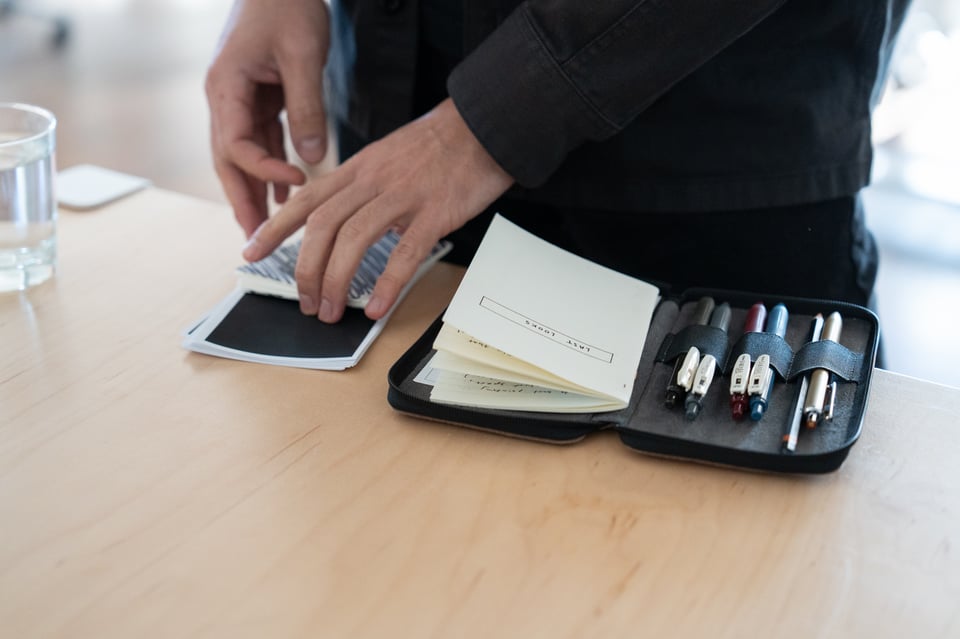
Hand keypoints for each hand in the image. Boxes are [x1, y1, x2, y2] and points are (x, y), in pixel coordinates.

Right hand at [205, 0, 329, 236]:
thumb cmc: (288, 5)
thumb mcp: (303, 55)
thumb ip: (307, 107)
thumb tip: (312, 159)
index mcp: (225, 87)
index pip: (235, 145)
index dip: (264, 171)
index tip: (299, 182)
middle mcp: (225, 98)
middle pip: (227, 161)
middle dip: (242, 200)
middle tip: (256, 240)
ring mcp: (239, 99)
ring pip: (243, 156)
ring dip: (256, 191)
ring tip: (269, 229)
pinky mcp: (258, 98)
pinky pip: (262, 141)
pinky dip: (273, 168)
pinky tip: (287, 194)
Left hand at [242, 98, 514, 322]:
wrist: (483, 124)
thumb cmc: (439, 147)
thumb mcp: (387, 158)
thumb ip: (363, 187)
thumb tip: (345, 224)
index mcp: (358, 169)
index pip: (304, 199)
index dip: (274, 228)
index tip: (251, 253)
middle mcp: (371, 181)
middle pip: (322, 226)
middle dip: (305, 269)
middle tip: (305, 302)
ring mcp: (402, 196)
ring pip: (353, 240)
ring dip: (336, 281)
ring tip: (333, 311)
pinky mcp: (434, 212)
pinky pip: (404, 252)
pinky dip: (386, 283)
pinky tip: (376, 306)